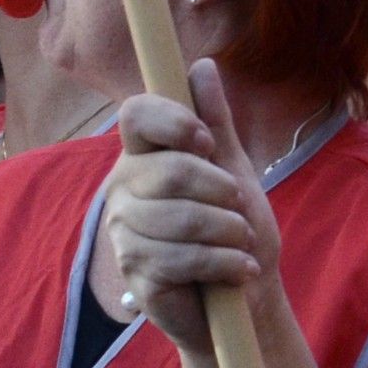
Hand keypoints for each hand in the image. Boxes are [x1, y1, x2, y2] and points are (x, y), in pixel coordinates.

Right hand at [97, 61, 282, 360]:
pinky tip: (240, 270)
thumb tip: (202, 66)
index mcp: (144, 155)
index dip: (172, 121)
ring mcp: (125, 230)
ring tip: (243, 244)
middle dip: (221, 192)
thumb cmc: (234, 231)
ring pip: (181, 218)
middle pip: (170, 170)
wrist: (242, 300)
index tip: (206, 142)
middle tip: (241, 208)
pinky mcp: (135, 271)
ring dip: (229, 233)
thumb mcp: (233, 171)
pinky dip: (224, 263)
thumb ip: (215, 123)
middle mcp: (124, 187)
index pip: (137, 115)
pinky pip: (182, 258)